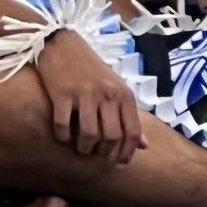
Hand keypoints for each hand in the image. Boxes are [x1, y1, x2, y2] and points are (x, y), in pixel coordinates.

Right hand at [30, 31, 144, 163]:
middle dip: (103, 153)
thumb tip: (145, 146)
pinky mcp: (62, 93)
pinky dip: (63, 137)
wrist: (62, 43)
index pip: (132, 132)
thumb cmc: (90, 69)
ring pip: (89, 135)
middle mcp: (107, 94)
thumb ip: (129, 117)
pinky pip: (64, 126)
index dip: (126, 153)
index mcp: (123, 94)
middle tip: (96, 156)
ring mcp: (85, 93)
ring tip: (80, 148)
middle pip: (111, 137)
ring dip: (84, 148)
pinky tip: (62, 136)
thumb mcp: (116, 90)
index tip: (117, 163)